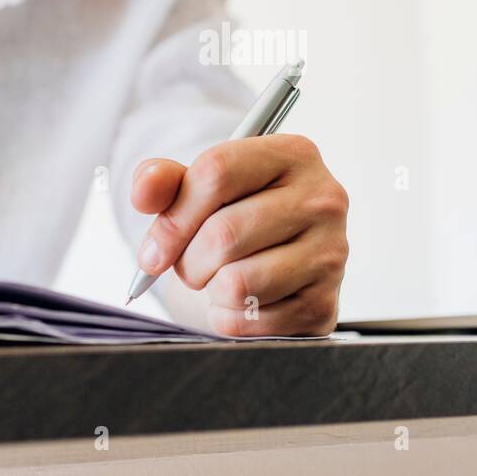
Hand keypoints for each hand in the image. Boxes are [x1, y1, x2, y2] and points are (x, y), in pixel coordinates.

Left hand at [130, 134, 349, 335]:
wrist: (277, 268)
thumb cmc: (235, 219)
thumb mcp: (199, 189)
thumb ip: (165, 181)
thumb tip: (145, 191)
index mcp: (293, 154)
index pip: (217, 171)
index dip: (174, 214)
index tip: (154, 247)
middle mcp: (323, 199)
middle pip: (224, 233)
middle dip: (189, 261)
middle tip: (191, 265)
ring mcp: (331, 253)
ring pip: (237, 282)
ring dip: (211, 290)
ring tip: (220, 278)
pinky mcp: (324, 304)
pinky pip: (252, 321)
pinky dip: (230, 319)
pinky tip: (241, 302)